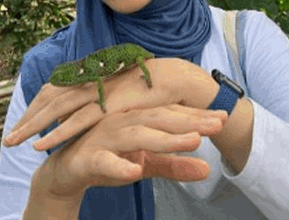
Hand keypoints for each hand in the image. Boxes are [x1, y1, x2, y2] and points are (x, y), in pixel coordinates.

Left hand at [5, 58, 217, 151]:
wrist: (174, 78)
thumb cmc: (144, 87)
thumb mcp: (111, 93)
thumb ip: (91, 102)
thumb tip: (70, 116)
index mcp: (86, 76)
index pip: (51, 92)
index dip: (35, 108)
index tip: (21, 123)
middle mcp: (85, 81)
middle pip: (46, 100)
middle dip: (26, 120)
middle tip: (9, 138)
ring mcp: (93, 91)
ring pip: (54, 110)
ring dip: (32, 127)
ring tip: (14, 143)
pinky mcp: (106, 105)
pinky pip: (76, 121)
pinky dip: (56, 132)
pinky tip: (40, 145)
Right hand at [24, 104, 226, 216]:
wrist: (64, 173)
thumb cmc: (105, 159)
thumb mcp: (145, 165)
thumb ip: (173, 165)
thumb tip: (208, 170)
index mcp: (133, 119)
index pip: (168, 114)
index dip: (196, 116)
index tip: (225, 117)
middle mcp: (119, 122)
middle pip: (156, 118)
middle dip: (188, 121)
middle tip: (218, 124)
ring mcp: (102, 138)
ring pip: (135, 135)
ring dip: (164, 139)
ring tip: (191, 142)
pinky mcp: (86, 158)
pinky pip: (103, 161)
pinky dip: (119, 166)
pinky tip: (135, 171)